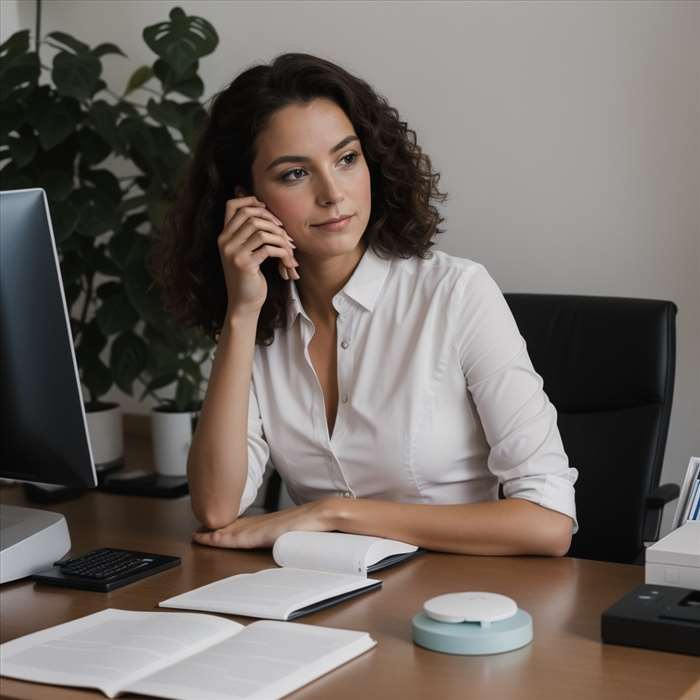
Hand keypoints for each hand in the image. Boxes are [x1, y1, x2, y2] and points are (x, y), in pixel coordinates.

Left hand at [192, 498, 339, 549]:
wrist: (322, 515)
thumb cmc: (315, 525)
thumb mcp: (299, 531)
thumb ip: (290, 534)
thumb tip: (293, 540)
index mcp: (271, 523)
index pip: (244, 526)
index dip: (228, 527)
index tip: (216, 530)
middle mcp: (262, 524)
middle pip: (234, 527)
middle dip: (216, 529)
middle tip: (198, 532)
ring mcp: (260, 528)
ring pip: (230, 531)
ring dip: (213, 534)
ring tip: (198, 536)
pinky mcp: (259, 534)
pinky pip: (234, 537)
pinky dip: (220, 538)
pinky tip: (208, 539)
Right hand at [218, 194, 299, 318]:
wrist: (244, 303)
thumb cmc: (249, 277)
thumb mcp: (245, 252)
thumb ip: (249, 232)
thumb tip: (262, 206)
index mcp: (224, 236)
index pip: (232, 205)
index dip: (250, 201)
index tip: (267, 210)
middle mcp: (225, 242)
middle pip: (251, 215)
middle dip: (272, 221)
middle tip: (285, 234)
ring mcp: (233, 253)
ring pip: (262, 231)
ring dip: (281, 239)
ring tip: (290, 250)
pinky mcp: (244, 264)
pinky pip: (268, 248)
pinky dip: (283, 253)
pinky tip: (288, 262)